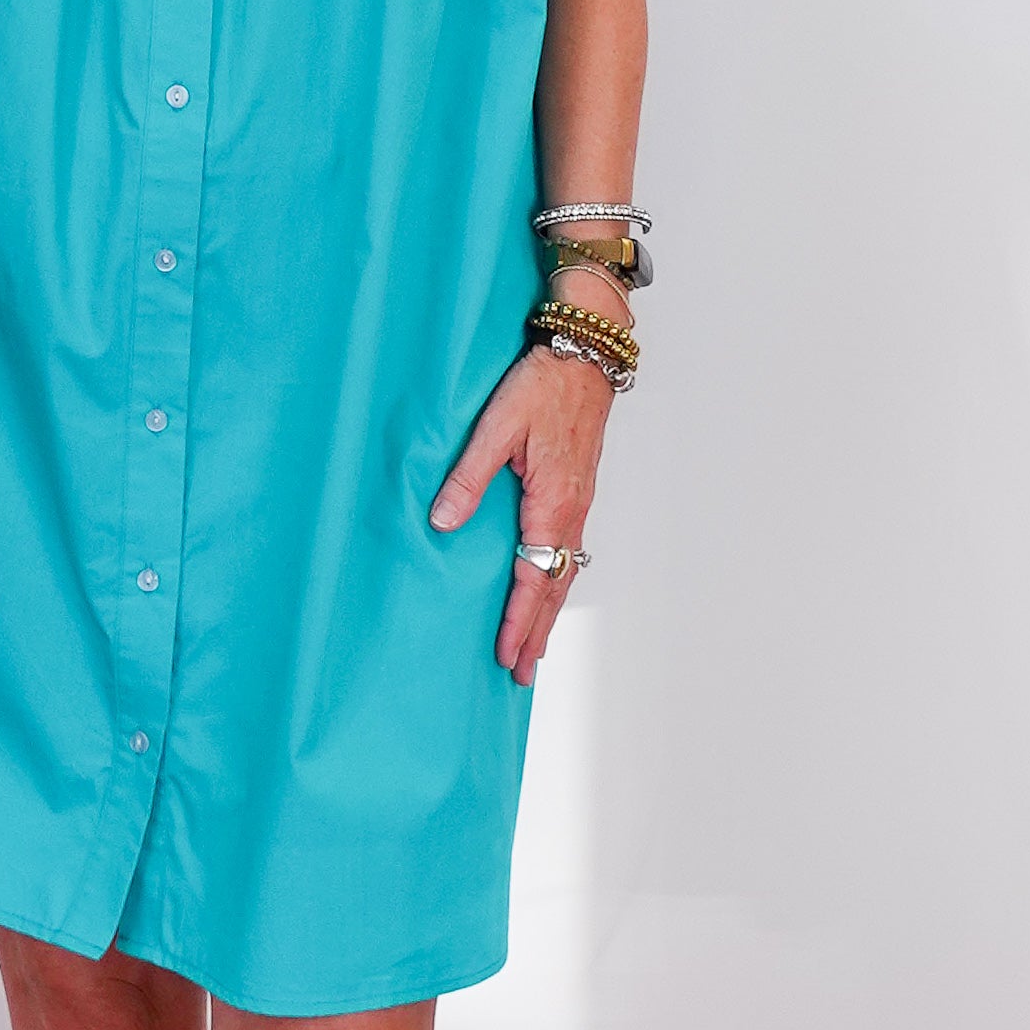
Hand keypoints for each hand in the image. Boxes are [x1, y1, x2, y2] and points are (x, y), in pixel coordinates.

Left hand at [429, 345, 610, 683]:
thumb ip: (468, 475)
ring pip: (564, 574)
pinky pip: (569, 554)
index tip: (504, 653)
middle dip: (536, 634)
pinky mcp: (578, 493)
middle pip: (554, 589)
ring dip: (548, 614)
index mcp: (552, 503)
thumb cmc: (543, 384)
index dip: (516, 620)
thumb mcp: (497, 425)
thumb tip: (443, 522)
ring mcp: (579, 505)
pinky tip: (548, 592)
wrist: (586, 355)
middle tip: (520, 674)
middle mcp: (571, 513)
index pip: (532, 577)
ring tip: (535, 649)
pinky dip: (558, 584)